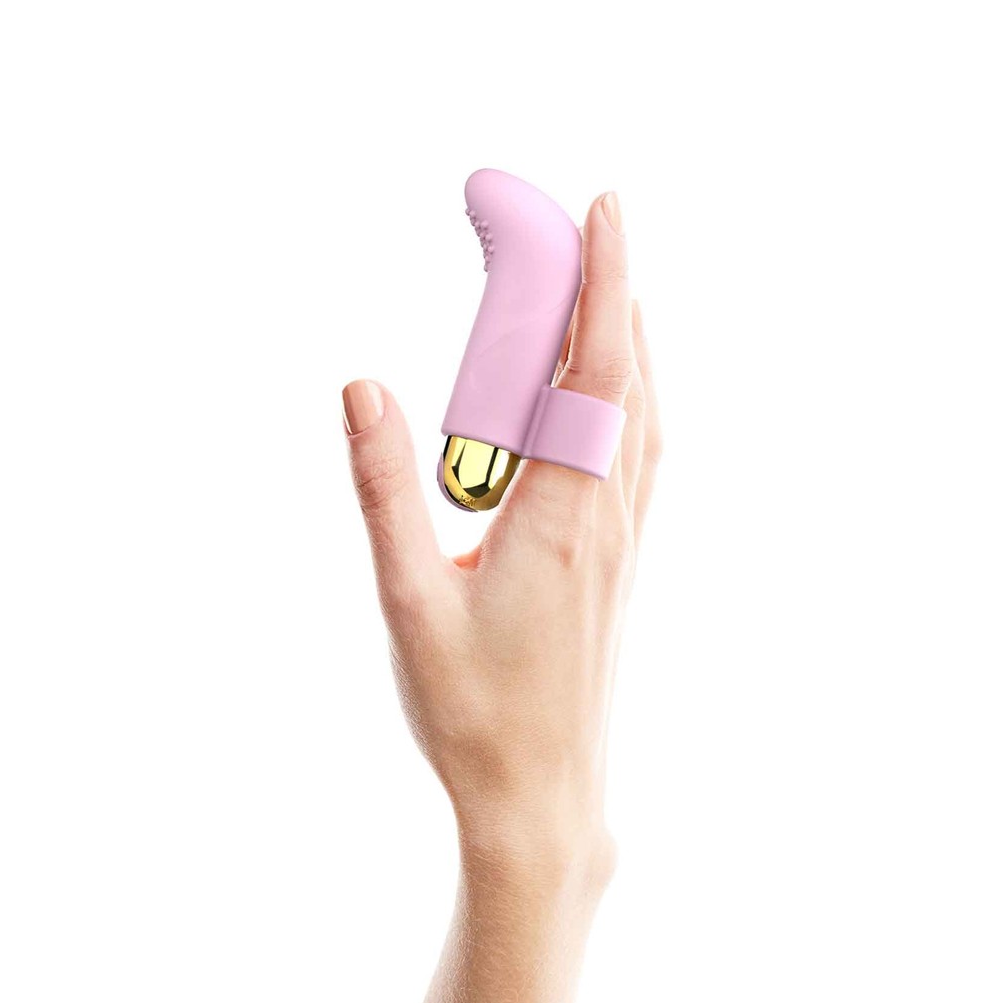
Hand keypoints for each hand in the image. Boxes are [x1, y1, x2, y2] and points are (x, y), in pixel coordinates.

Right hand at [341, 192, 660, 887]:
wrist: (541, 796)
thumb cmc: (473, 713)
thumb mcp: (409, 602)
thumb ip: (383, 492)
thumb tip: (363, 387)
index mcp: (563, 518)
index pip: (595, 371)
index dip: (603, 281)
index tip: (602, 205)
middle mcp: (609, 518)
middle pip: (625, 375)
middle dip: (605, 288)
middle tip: (567, 222)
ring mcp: (623, 542)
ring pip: (640, 414)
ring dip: (621, 339)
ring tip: (590, 282)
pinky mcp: (618, 564)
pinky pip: (635, 453)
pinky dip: (625, 394)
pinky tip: (605, 390)